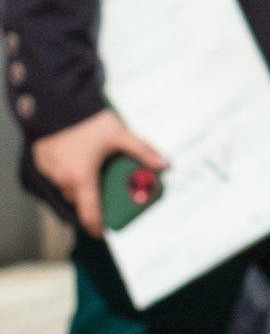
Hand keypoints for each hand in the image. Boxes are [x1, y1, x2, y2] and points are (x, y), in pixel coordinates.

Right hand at [32, 108, 165, 239]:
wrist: (57, 100)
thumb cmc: (87, 120)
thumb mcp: (120, 135)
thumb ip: (142, 151)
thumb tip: (165, 164)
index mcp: (82, 178)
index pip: (89, 214)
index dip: (97, 227)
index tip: (103, 233)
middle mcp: (63, 179)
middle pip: (79, 199)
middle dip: (91, 197)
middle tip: (102, 188)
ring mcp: (49, 170)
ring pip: (65, 187)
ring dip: (77, 185)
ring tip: (90, 171)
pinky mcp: (40, 160)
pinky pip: (54, 175)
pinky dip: (65, 173)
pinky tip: (76, 160)